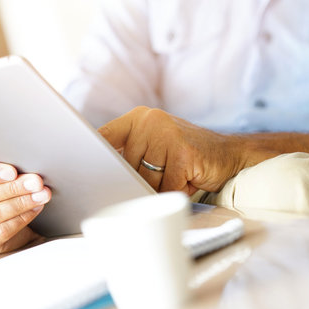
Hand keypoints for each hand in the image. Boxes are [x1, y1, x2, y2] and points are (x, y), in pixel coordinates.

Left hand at [98, 107, 275, 193]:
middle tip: (160, 177)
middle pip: (126, 167)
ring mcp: (167, 134)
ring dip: (160, 188)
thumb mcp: (155, 145)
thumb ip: (131, 153)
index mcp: (138, 117)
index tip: (79, 168)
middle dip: (140, 182)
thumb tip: (101, 177)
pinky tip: (189, 180)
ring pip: (146, 179)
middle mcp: (150, 120)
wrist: (229, 154)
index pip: (105, 136)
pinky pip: (167, 186)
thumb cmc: (185, 155)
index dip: (92, 154)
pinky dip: (176, 191)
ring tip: (177, 176)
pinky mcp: (183, 152)